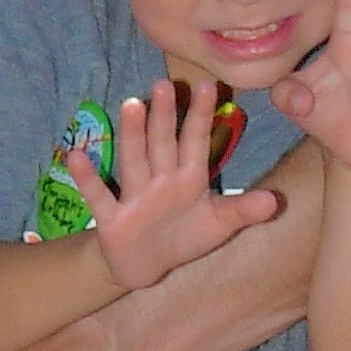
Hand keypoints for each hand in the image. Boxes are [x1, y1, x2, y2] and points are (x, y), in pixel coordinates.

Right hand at [61, 77, 281, 286]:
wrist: (145, 267)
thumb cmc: (184, 236)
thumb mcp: (217, 225)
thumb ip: (242, 211)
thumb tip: (274, 201)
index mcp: (189, 178)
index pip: (196, 142)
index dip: (202, 116)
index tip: (209, 85)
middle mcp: (160, 179)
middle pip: (162, 143)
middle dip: (165, 115)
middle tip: (164, 83)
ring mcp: (135, 195)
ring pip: (134, 160)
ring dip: (132, 135)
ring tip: (131, 104)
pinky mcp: (112, 218)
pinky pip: (99, 196)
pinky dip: (88, 178)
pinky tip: (76, 155)